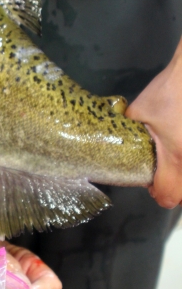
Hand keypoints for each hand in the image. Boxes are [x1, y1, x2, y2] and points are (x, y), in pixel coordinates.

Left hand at [125, 39, 181, 208]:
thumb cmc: (169, 92)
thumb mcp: (139, 112)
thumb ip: (128, 130)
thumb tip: (114, 139)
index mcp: (176, 158)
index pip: (167, 196)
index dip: (155, 191)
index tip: (150, 179)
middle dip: (172, 184)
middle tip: (162, 165)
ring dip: (181, 174)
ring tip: (173, 151)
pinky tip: (180, 141)